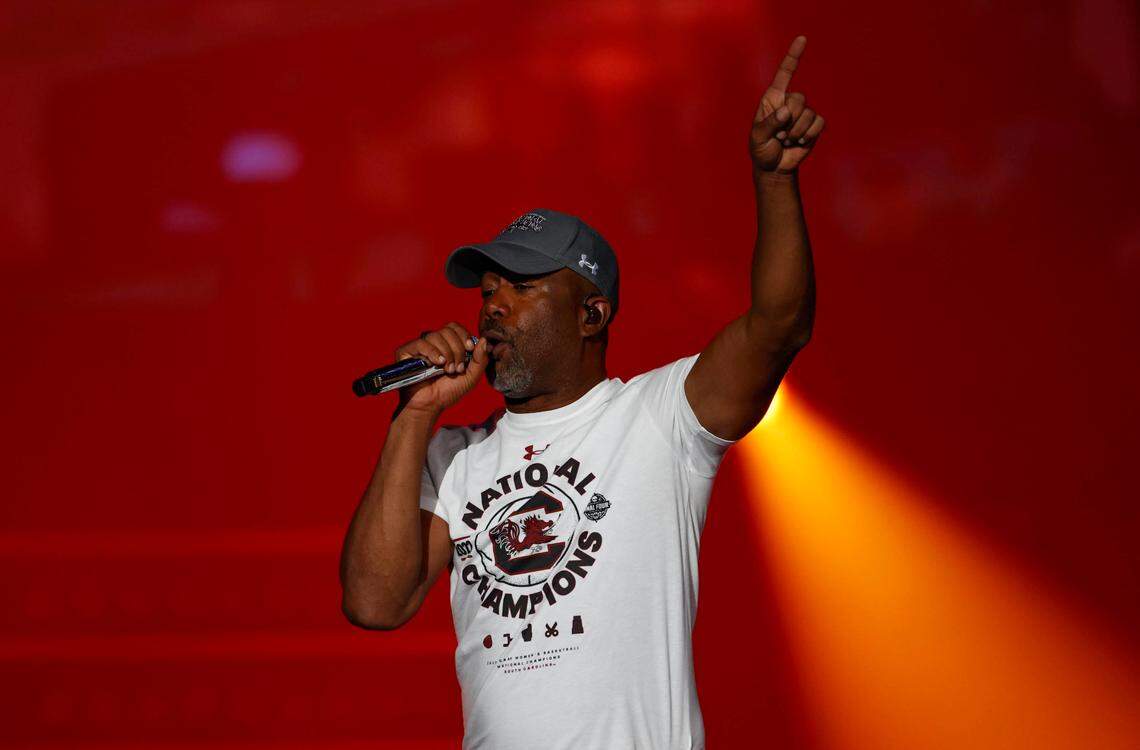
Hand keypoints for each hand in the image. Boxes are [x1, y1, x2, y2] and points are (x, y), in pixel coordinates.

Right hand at [393, 322, 488, 415]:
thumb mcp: (471, 376)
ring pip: (435, 336)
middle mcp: (433, 343)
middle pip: (447, 331)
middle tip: (456, 369)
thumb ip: (480, 359)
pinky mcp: (406, 352)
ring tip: (446, 370)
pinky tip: (436, 364)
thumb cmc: (448, 391)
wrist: (430, 405)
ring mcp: (419, 347)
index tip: (469, 350)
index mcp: (447, 344)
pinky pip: (421, 343)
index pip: (455, 327)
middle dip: (457, 350)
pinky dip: (432, 352)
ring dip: (446, 354)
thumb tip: (484, 340)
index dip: (463, 335)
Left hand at [749, 35, 825, 174]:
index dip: (793, 56)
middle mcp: (788, 102)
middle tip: (778, 136)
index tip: (802, 38)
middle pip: (798, 99)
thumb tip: (787, 112)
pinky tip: (799, 143)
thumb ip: (770, 124)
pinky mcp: (813, 125)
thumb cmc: (761, 150)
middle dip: (789, 121)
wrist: (774, 167)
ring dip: (796, 132)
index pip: (785, 73)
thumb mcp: (758, 138)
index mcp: (772, 98)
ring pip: (808, 113)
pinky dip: (809, 135)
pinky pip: (819, 123)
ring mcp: (803, 113)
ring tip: (786, 141)